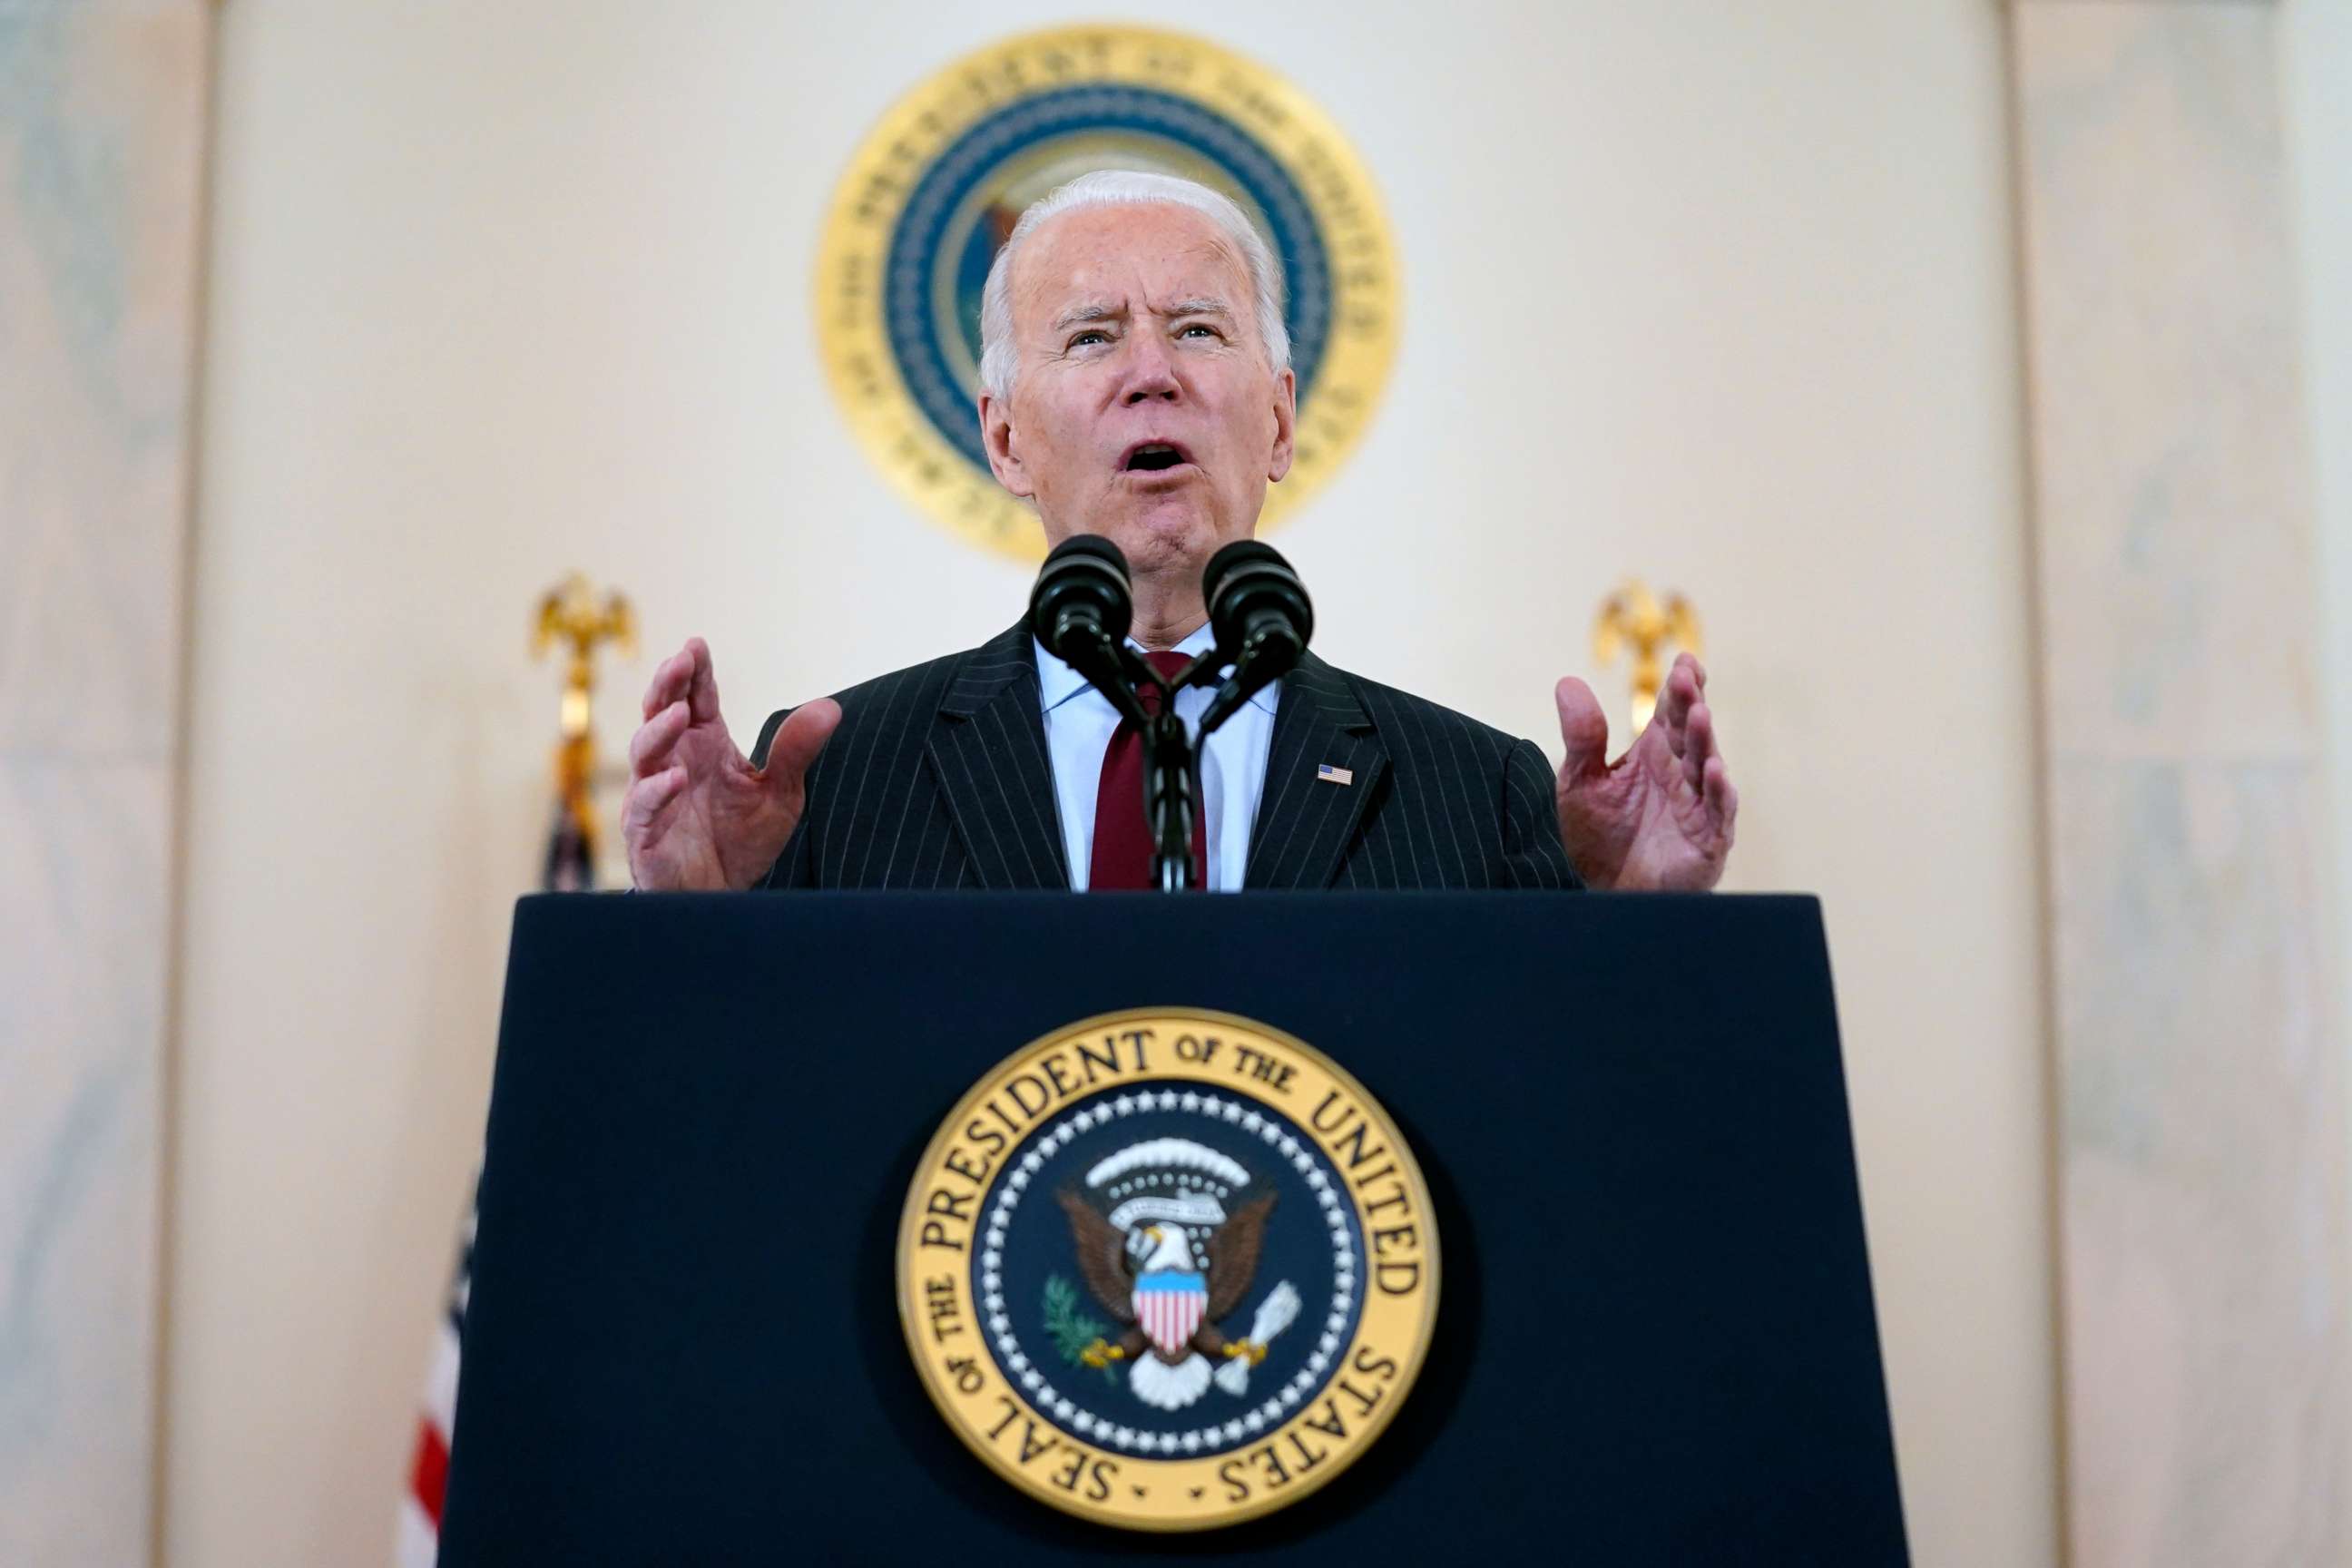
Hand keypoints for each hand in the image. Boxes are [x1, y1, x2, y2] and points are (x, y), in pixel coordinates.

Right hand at [622, 638, 839, 890]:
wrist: (724, 896)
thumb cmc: (743, 839)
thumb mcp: (780, 793)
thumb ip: (796, 751)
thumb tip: (831, 707)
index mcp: (703, 743)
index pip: (695, 697)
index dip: (692, 671)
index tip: (697, 645)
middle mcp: (674, 760)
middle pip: (660, 711)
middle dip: (666, 685)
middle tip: (679, 661)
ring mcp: (653, 794)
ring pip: (644, 752)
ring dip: (659, 731)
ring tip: (679, 714)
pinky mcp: (644, 831)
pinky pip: (644, 805)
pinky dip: (658, 790)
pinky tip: (677, 779)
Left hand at [1553, 652, 1736, 890]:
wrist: (1605, 894)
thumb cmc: (1599, 837)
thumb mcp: (1580, 781)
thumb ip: (1581, 735)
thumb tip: (1566, 681)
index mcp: (1656, 754)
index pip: (1672, 712)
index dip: (1681, 687)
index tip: (1683, 662)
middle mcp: (1682, 774)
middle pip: (1691, 733)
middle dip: (1691, 704)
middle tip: (1687, 678)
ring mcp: (1699, 806)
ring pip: (1708, 766)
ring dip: (1706, 741)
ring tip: (1699, 715)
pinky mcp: (1709, 839)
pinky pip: (1720, 812)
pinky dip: (1720, 792)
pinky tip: (1715, 772)